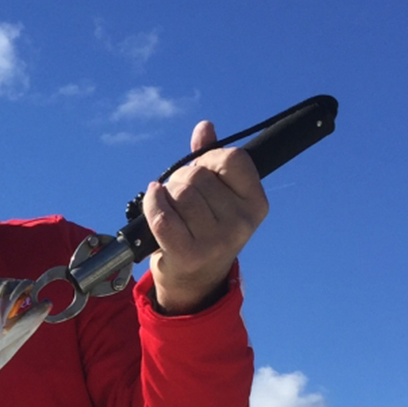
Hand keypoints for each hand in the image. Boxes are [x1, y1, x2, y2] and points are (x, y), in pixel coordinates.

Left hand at [144, 121, 268, 313]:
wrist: (193, 278)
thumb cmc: (203, 229)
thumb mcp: (217, 195)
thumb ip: (211, 160)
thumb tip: (205, 127)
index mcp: (255, 203)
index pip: (232, 158)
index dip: (209, 158)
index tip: (202, 170)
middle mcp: (241, 223)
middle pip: (197, 176)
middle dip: (181, 179)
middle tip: (180, 196)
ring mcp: (217, 240)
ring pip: (179, 193)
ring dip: (166, 194)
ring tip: (171, 207)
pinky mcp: (188, 253)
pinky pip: (161, 215)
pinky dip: (152, 202)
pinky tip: (154, 201)